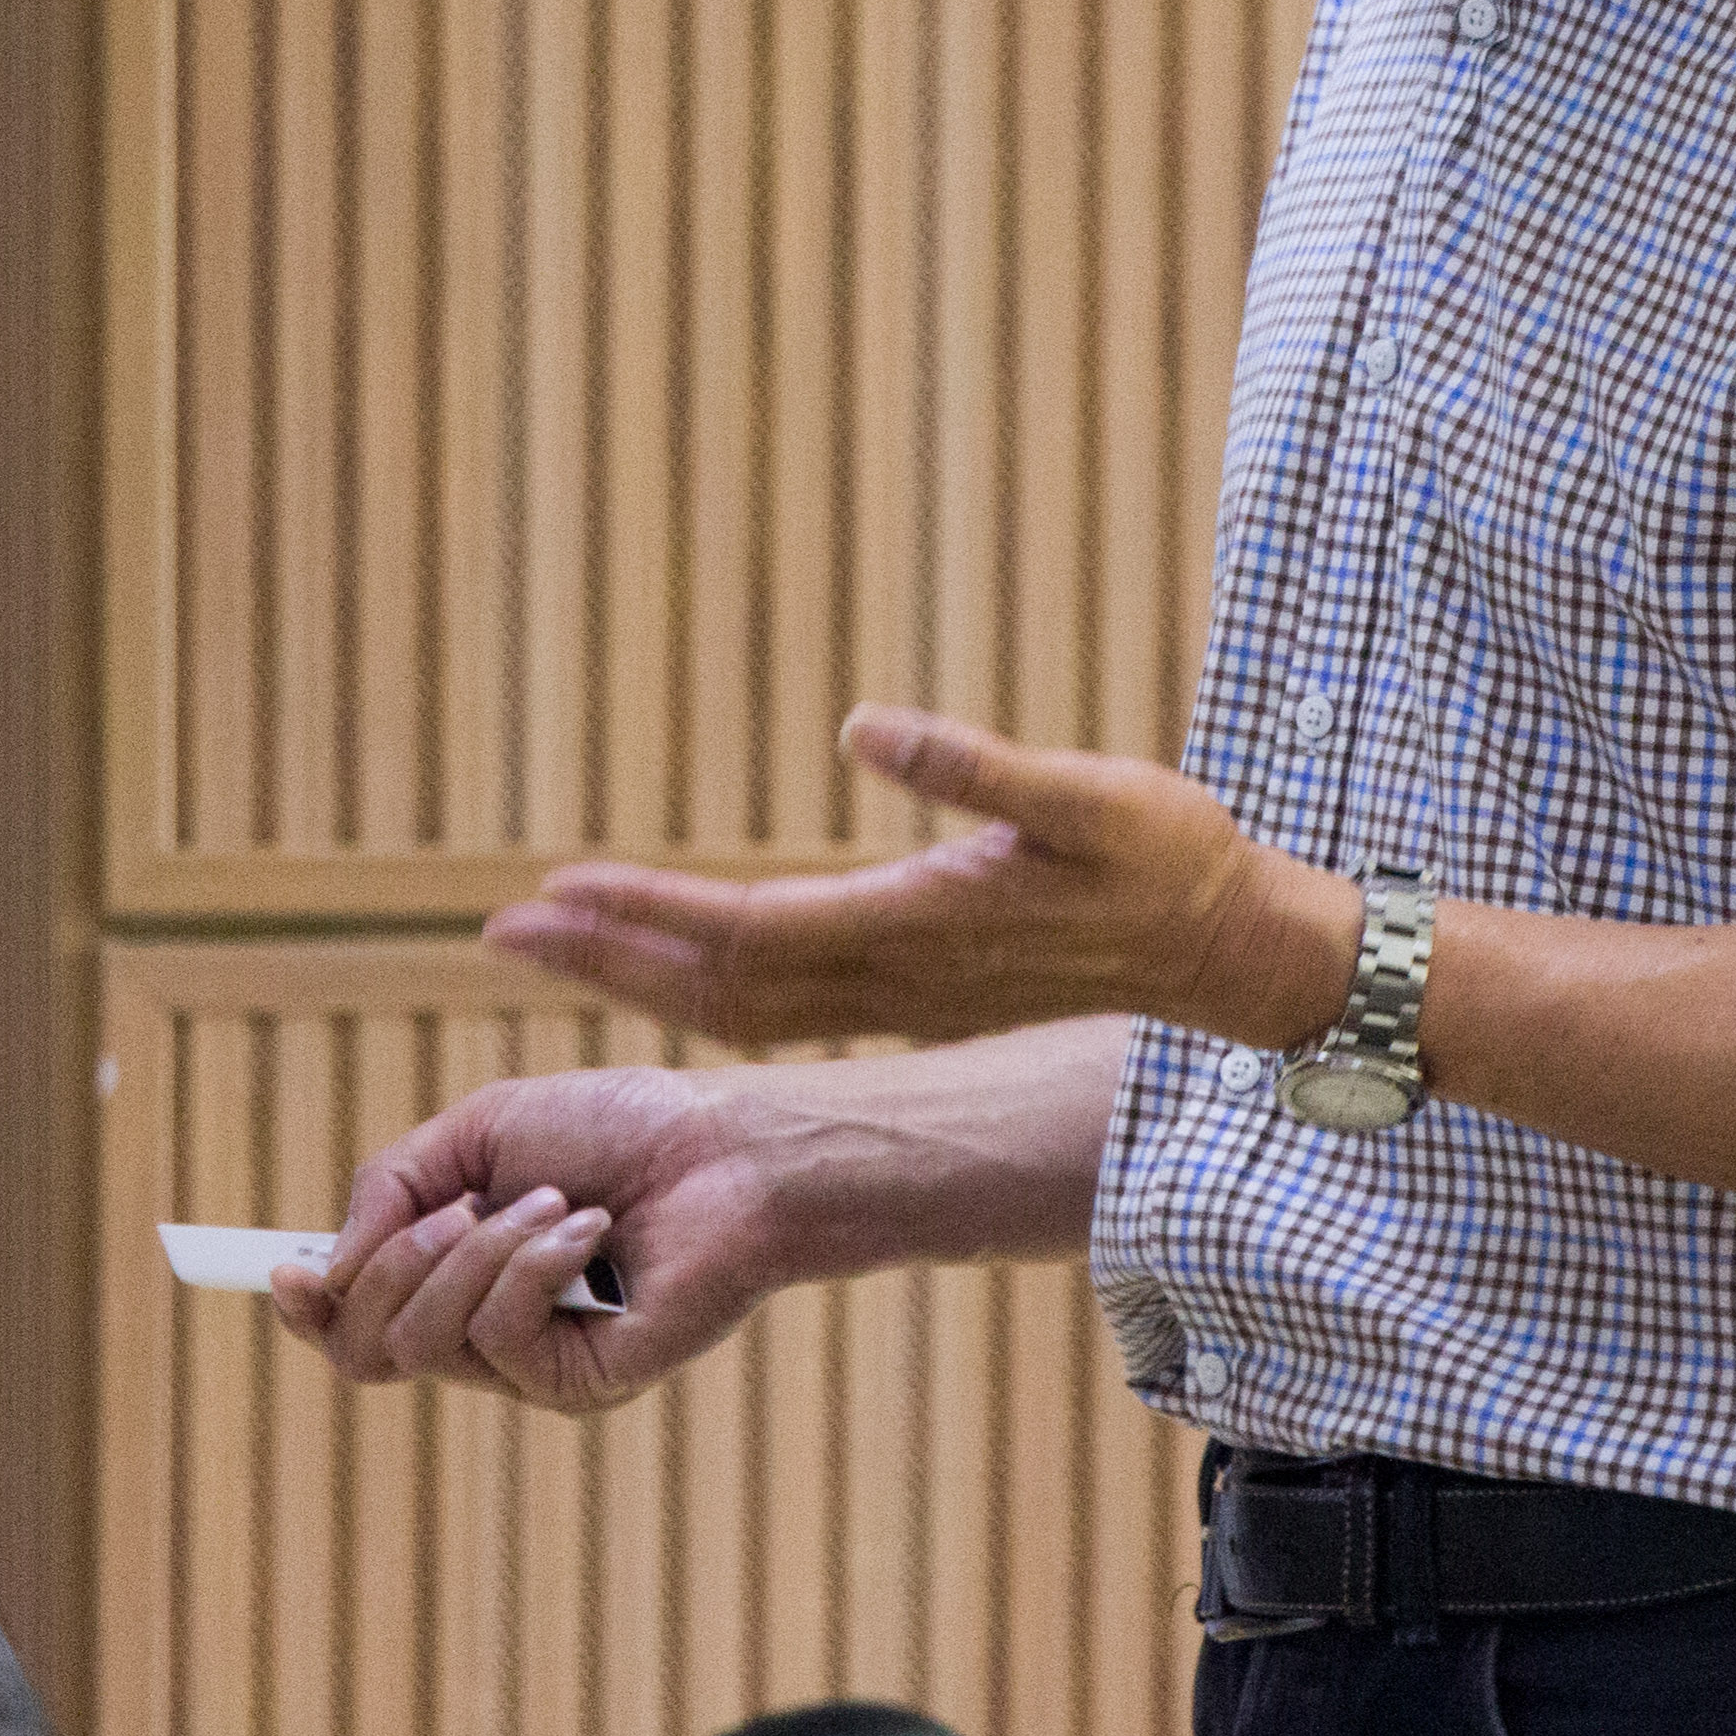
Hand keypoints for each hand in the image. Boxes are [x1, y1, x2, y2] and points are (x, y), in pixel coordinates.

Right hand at [264, 1066, 779, 1412]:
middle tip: (454, 1206)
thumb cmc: (621, 1129)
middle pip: (363, 1349)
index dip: (306, 1306)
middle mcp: (483, 1331)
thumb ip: (391, 1185)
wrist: (727, 1150)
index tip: (280, 1271)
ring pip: (420, 1342)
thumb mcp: (482, 1131)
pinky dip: (532, 1265)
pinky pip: (499, 1338)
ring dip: (473, 1253)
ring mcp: (529, 1366)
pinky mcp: (577, 1385)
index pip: (352, 1322)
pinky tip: (589, 1231)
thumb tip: (323, 1266)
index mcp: (454, 1272)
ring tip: (549, 1201)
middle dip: (391, 1265)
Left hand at [483, 704, 1353, 1052]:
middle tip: (502, 933)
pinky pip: (789, 1011)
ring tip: (567, 950)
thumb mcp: (1082, 792)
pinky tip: (686, 975)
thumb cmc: (1169, 860)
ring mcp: (909, 999)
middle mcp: (896, 977)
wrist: (1233, 956)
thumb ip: (971, 762)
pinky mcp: (926, 999)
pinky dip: (714, 994)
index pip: (746, 931)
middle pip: (719, 985)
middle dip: (608, 957)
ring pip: (747, 1008)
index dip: (645, 916)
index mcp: (916, 923)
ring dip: (648, 979)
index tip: (553, 898)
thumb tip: (861, 724)